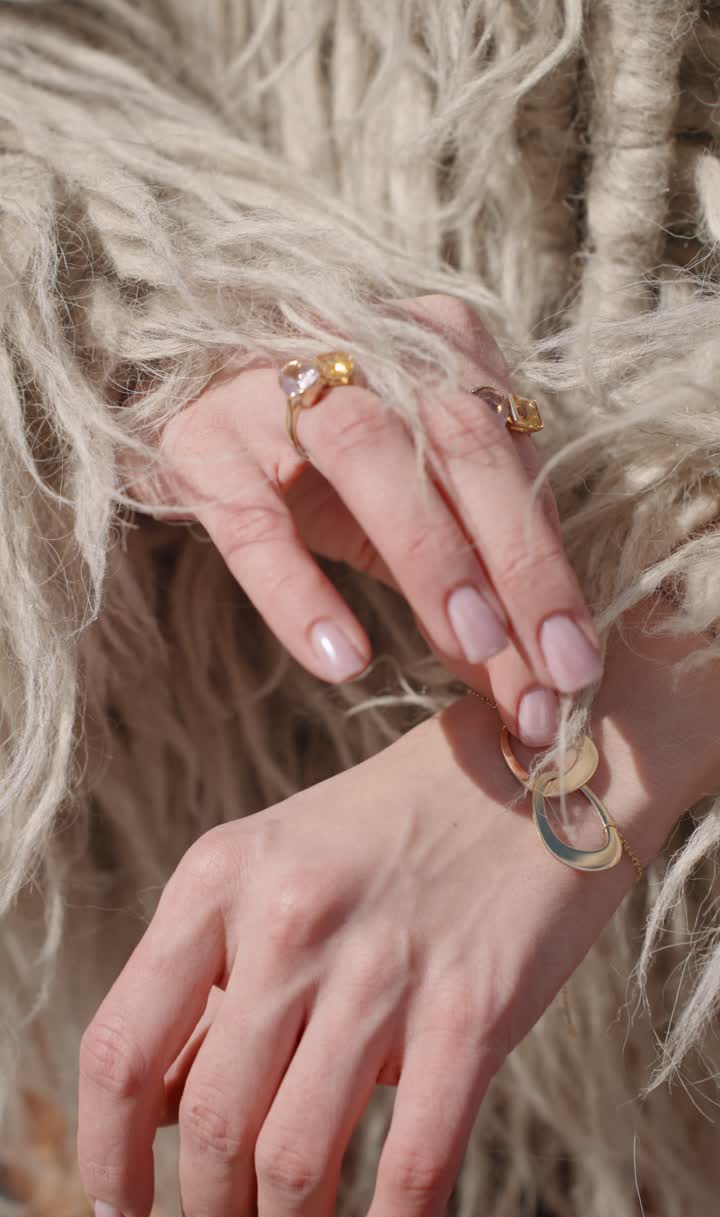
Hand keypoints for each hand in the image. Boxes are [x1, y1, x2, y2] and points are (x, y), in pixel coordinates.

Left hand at [77, 670, 689, 1216]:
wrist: (537, 770)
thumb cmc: (394, 828)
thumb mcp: (276, 865)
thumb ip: (214, 979)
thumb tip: (156, 1112)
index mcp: (219, 876)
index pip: (121, 1047)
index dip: (105, 1153)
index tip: (121, 1213)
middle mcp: (288, 918)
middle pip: (208, 1123)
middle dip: (208, 1214)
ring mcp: (381, 965)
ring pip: (295, 1160)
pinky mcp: (471, 1010)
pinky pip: (411, 1168)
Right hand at [124, 295, 600, 744]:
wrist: (183, 400)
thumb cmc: (319, 456)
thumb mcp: (407, 500)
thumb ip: (471, 575)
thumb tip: (533, 688)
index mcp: (437, 346)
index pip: (511, 462)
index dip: (551, 565)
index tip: (576, 665)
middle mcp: (365, 342)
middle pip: (463, 447)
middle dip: (519, 565)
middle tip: (554, 673)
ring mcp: (274, 381)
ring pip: (371, 457)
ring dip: (434, 557)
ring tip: (475, 651)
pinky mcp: (201, 439)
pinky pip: (255, 523)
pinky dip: (300, 593)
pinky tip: (343, 657)